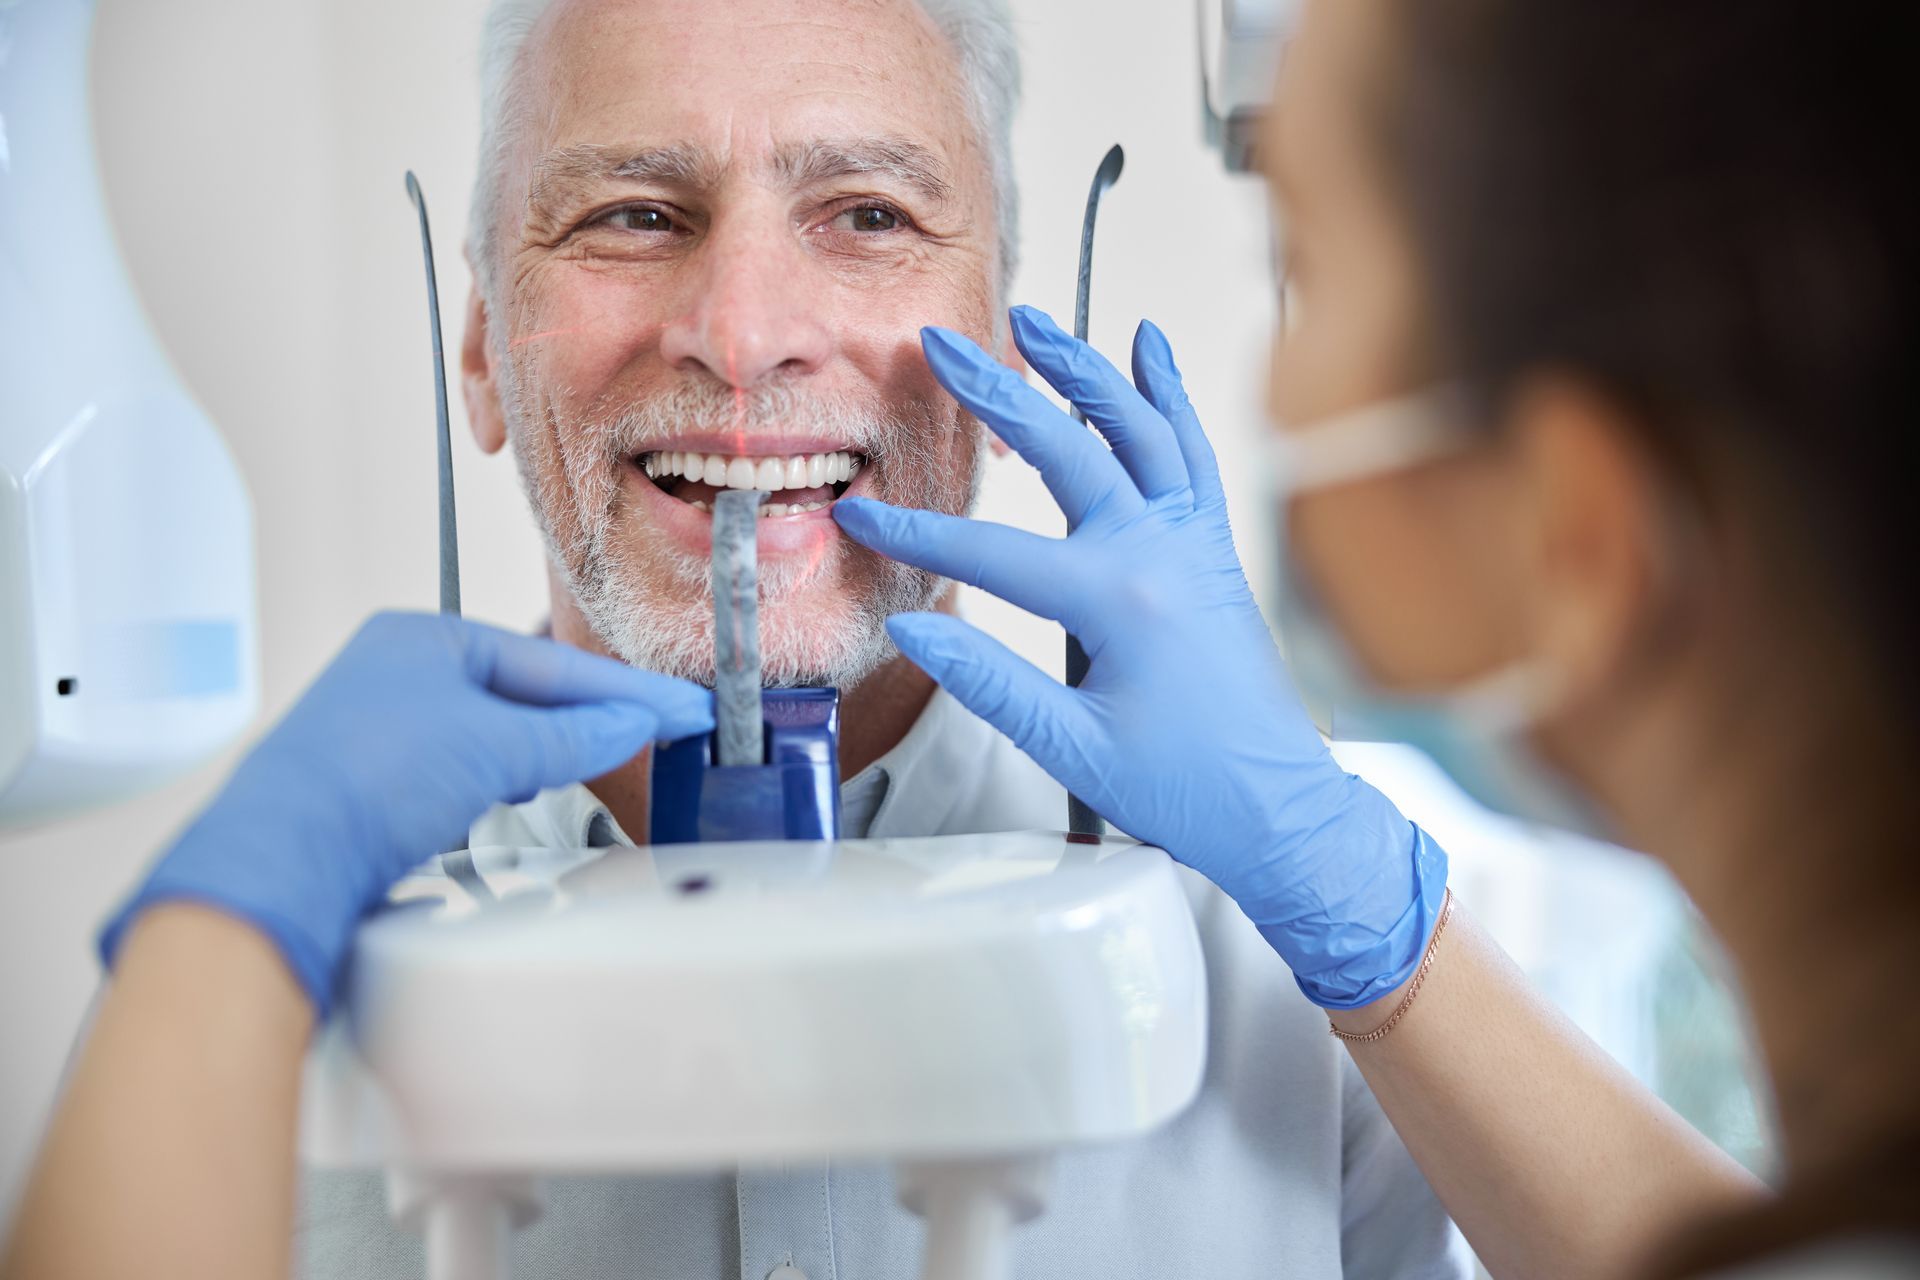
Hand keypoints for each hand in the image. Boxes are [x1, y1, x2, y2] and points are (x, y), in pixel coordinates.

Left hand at [99, 611, 713, 1015]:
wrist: (282, 860)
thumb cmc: (367, 777)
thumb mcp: (495, 748)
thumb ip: (575, 736)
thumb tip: (633, 726)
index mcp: (424, 638)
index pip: (548, 662)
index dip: (622, 690)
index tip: (682, 708)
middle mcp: (398, 673)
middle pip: (521, 694)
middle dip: (586, 716)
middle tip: (658, 735)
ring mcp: (382, 730)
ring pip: (491, 734)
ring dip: (544, 753)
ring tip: (601, 765)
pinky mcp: (372, 787)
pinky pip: (461, 772)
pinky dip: (501, 782)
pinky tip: (519, 797)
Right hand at [833, 306, 1445, 1008]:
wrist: (1280, 811)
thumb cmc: (1184, 790)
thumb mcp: (1073, 748)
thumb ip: (989, 683)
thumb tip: (917, 628)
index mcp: (1120, 600)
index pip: (994, 554)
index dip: (917, 536)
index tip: (860, 517)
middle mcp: (1162, 552)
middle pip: (1069, 450)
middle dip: (998, 392)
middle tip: (942, 344)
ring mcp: (1193, 544)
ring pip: (1138, 430)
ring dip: (1084, 368)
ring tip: (1034, 320)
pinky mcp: (1212, 550)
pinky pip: (1191, 453)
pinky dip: (1169, 395)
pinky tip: (1147, 346)